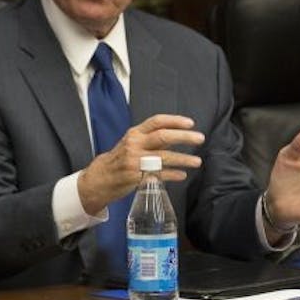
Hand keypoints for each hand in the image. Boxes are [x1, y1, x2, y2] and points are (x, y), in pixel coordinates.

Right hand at [77, 114, 204, 214]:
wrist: (99, 178)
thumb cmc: (119, 159)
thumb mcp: (131, 143)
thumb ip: (152, 139)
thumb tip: (177, 135)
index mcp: (134, 133)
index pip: (157, 122)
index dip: (175, 121)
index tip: (190, 123)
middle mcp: (134, 145)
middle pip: (163, 137)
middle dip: (184, 137)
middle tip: (200, 139)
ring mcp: (135, 161)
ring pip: (164, 157)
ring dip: (183, 159)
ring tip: (197, 162)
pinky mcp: (136, 177)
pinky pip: (158, 174)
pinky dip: (172, 174)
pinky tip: (182, 175)